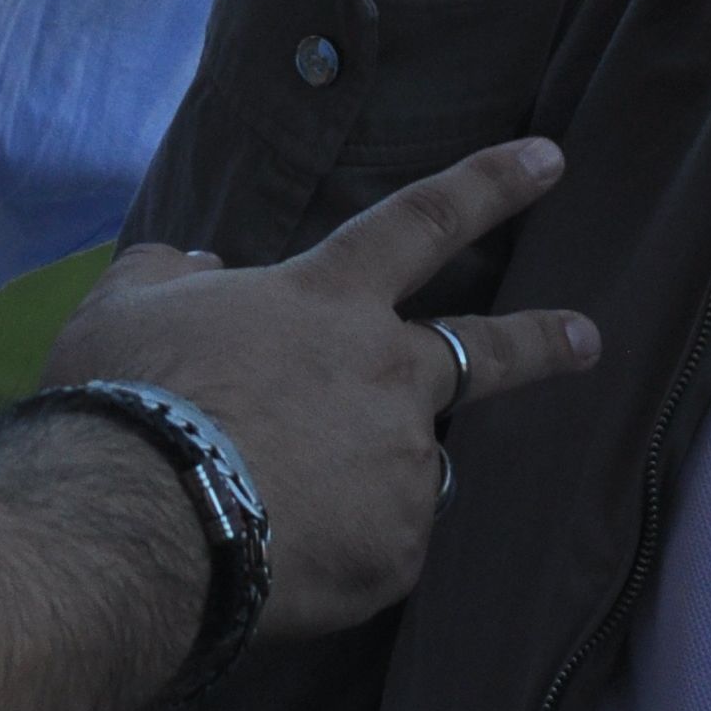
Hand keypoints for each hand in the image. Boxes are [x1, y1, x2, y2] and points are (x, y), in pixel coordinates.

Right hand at [41, 141, 595, 639]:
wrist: (146, 515)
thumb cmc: (130, 394)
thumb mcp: (123, 305)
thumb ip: (170, 274)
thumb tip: (201, 270)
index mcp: (328, 301)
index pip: (422, 222)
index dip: (489, 185)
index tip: (549, 158)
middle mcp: (388, 376)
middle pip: (483, 351)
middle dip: (541, 342)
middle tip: (587, 339)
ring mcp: (403, 467)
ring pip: (411, 464)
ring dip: (376, 473)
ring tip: (308, 499)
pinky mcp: (398, 551)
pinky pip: (380, 543)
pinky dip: (343, 543)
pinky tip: (288, 552)